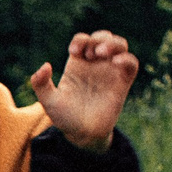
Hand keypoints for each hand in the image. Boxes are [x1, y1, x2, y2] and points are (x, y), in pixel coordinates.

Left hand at [28, 30, 139, 151]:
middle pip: (103, 37)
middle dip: (98, 39)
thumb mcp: (48, 101)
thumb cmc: (65, 117)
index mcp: (78, 64)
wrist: (83, 134)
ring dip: (112, 43)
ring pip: (119, 45)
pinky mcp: (123, 82)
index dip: (80, 40)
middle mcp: (95, 64)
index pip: (83, 40)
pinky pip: (131, 63)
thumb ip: (40, 83)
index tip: (74, 52)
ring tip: (101, 54)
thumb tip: (46, 65)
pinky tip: (116, 62)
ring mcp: (110, 72)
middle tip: (90, 54)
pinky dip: (126, 58)